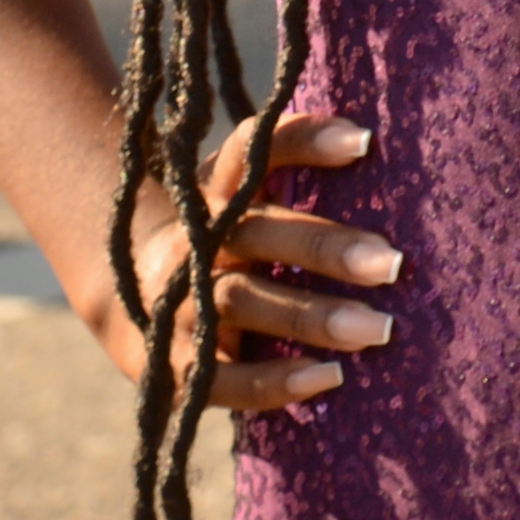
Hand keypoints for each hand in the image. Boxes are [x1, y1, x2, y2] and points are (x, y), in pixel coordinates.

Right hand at [92, 111, 396, 414]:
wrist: (127, 304)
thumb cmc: (219, 245)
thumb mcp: (241, 202)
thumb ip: (296, 181)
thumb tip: (383, 161)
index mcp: (216, 190)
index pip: (255, 150)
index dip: (305, 140)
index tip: (365, 141)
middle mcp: (195, 240)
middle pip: (258, 233)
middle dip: (326, 248)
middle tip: (393, 264)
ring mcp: (178, 302)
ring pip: (242, 300)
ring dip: (311, 316)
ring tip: (378, 328)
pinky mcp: (172, 363)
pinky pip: (222, 376)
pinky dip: (273, 380)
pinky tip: (328, 377)